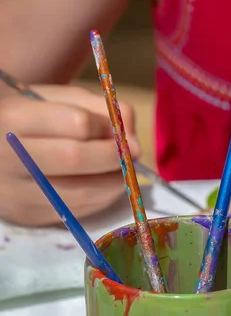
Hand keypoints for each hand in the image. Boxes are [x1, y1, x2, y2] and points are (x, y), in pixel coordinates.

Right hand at [0, 84, 139, 225]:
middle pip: (76, 158)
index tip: (121, 130)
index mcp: (15, 118)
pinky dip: (100, 199)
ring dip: (113, 182)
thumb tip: (133, 140)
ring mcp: (15, 192)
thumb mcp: (56, 99)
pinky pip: (75, 212)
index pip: (76, 123)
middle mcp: (9, 157)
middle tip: (133, 153)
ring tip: (123, 170)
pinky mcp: (26, 217)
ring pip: (80, 192)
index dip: (107, 127)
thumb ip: (97, 109)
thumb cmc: (29, 117)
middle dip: (114, 157)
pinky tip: (105, 185)